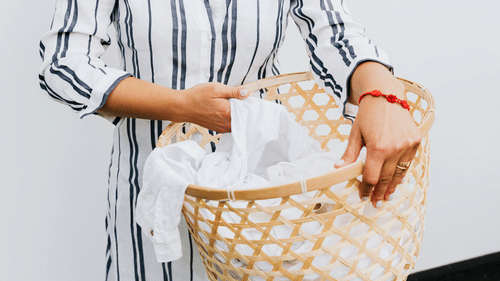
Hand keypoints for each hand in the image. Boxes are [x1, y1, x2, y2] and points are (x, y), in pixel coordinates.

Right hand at [180, 82, 248, 132]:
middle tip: (233, 98)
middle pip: (243, 116)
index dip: (246, 101)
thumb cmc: (197, 96)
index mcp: (228, 112)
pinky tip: (223, 109)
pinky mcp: (218, 129)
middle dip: (242, 107)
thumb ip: (234, 91)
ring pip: (237, 121)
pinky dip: (230, 117)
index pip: (247, 109)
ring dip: (236, 113)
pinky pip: (230, 124)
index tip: (242, 95)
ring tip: (227, 103)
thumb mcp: (216, 88)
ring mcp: (222, 128)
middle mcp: (227, 123)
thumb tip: (247, 92)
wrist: (182, 107)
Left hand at [335, 89, 421, 207]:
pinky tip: (397, 180)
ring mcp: (407, 145)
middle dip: (380, 193)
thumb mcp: (355, 133)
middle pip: (386, 178)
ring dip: (393, 186)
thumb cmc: (368, 114)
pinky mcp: (416, 141)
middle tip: (376, 203)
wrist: (386, 95)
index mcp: (378, 148)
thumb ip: (350, 154)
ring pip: (399, 173)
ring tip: (387, 196)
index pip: (371, 177)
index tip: (363, 196)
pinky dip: (402, 172)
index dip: (367, 189)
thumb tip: (339, 169)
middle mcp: (395, 149)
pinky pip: (408, 162)